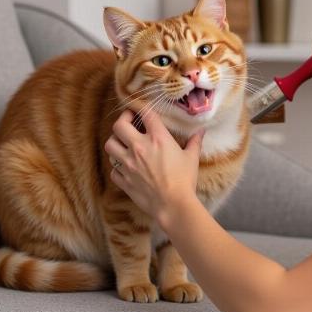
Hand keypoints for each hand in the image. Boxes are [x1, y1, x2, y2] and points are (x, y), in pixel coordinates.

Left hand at [104, 109, 204, 224]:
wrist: (173, 204)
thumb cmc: (184, 179)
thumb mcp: (192, 158)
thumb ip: (194, 142)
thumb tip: (201, 131)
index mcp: (158, 138)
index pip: (145, 114)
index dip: (140, 106)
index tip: (139, 106)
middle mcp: (139, 147)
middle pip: (119, 126)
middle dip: (122, 119)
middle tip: (128, 121)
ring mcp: (128, 164)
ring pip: (110, 145)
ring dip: (115, 142)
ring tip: (123, 143)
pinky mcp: (124, 180)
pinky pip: (113, 169)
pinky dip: (117, 167)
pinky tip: (126, 167)